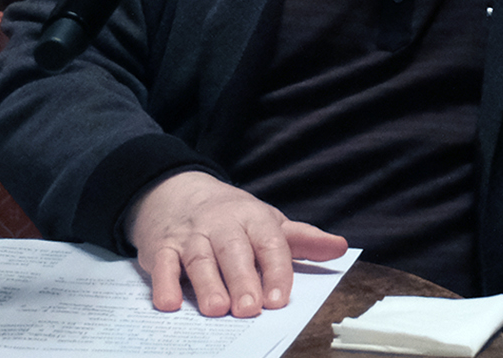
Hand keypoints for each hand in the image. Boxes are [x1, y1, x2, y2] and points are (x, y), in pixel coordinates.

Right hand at [127, 171, 347, 316]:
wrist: (178, 191)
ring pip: (200, 259)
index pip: (269, 243)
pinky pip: (162, 264)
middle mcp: (222, 224)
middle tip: (249, 309)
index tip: (279, 300)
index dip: (276, 271)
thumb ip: (303, 239)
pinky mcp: (161, 247)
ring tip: (217, 310)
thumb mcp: (269, 221)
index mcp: (254, 218)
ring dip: (207, 285)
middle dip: (242, 280)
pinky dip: (164, 283)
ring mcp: (191, 235)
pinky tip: (169, 303)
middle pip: (234, 251)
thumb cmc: (232, 216)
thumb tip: (341, 248)